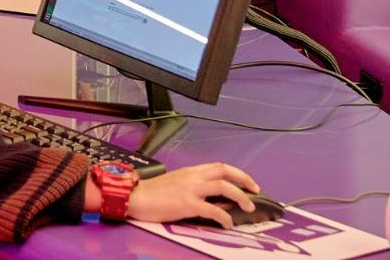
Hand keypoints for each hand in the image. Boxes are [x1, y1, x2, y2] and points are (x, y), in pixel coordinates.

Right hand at [126, 163, 260, 228]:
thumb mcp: (175, 185)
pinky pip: (212, 209)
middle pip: (224, 171)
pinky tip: (227, 224)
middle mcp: (192, 177)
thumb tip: (215, 200)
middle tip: (255, 192)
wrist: (133, 196)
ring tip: (247, 208)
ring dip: (240, 198)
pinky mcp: (186, 203)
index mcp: (189, 172)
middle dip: (244, 180)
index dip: (237, 174)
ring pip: (223, 187)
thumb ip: (194, 189)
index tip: (248, 183)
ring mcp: (190, 189)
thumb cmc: (151, 194)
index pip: (218, 167)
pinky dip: (224, 217)